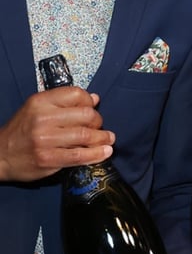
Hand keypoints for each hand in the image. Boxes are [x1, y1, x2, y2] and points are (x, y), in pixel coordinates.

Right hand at [0, 87, 114, 181]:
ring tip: (108, 139)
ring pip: (86, 135)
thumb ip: (64, 103)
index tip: (93, 109)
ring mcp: (45, 140)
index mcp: (40, 102)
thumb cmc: (22, 131)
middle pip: (86, 115)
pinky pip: (80, 155)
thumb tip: (95, 98)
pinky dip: (97, 154)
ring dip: (102, 138)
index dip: (90, 101)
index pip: (77, 94)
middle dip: (98, 121)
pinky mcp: (48, 159)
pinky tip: (105, 152)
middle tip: (99, 127)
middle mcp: (43, 118)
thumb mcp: (37, 109)